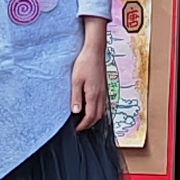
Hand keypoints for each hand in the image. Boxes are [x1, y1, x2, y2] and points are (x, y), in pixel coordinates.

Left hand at [71, 16, 111, 131]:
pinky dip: (97, 110)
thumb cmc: (85, 63)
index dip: (83, 125)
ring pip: (102, 110)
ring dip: (94, 118)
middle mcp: (101, 95)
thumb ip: (76, 97)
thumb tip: (76, 112)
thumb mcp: (76, 80)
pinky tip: (91, 107)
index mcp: (94, 95)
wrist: (95, 50)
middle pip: (98, 116)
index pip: (90, 116)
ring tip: (85, 120)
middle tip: (80, 127)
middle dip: (89, 124)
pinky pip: (102, 103)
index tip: (76, 129)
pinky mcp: (104, 86)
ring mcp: (103, 91)